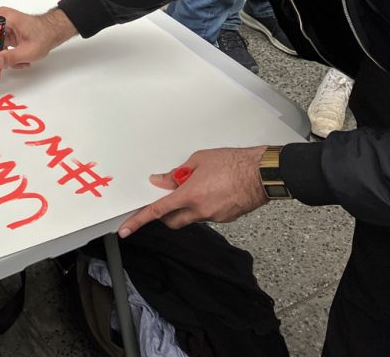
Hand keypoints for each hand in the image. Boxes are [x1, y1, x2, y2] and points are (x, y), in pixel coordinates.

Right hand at [0, 7, 77, 71]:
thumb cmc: (45, 34)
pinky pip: (0, 48)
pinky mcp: (6, 33)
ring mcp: (3, 26)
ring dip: (4, 58)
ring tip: (19, 62)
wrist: (54, 31)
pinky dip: (8, 56)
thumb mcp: (29, 50)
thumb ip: (10, 57)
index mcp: (4, 18)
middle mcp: (1, 20)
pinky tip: (20, 60)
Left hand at [117, 145, 268, 237]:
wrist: (262, 173)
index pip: (158, 211)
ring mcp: (214, 217)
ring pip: (190, 218)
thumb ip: (177, 174)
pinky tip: (212, 192)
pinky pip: (207, 215)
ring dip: (186, 208)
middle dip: (164, 215)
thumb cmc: (233, 163)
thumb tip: (160, 181)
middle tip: (165, 200)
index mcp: (190, 196)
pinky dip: (202, 207)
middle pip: (172, 221)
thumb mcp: (199, 160)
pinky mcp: (226, 218)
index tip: (126, 229)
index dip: (139, 220)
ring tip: (197, 187)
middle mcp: (200, 210)